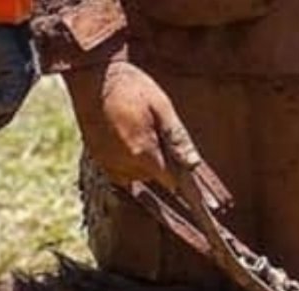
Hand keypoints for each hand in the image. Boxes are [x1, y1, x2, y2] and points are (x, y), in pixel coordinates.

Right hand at [64, 61, 229, 210]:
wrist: (91, 75)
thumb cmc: (130, 87)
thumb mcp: (162, 107)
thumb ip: (177, 138)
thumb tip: (193, 164)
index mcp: (143, 153)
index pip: (174, 183)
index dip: (191, 192)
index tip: (208, 206)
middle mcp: (124, 165)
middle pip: (157, 177)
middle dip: (165, 162)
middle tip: (158, 131)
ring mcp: (109, 164)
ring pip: (139, 174)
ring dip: (146, 160)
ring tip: (139, 127)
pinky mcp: (98, 160)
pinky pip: (122, 171)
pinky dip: (130, 160)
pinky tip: (128, 137)